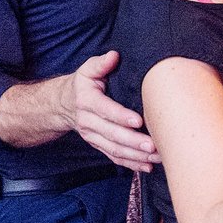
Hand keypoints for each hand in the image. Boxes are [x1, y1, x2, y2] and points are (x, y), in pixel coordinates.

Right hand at [68, 52, 157, 171]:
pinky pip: (115, 157)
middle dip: (133, 141)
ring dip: (136, 155)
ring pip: (115, 149)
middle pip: (112, 134)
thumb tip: (114, 56)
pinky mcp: (99, 145)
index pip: (105, 109)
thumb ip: (100, 63)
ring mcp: (93, 136)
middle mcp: (88, 121)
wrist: (65, 104)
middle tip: (153, 144)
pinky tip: (148, 166)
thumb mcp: (88, 70)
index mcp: (87, 101)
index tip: (138, 120)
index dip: (120, 116)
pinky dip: (132, 164)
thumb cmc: (84, 84)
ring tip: (157, 157)